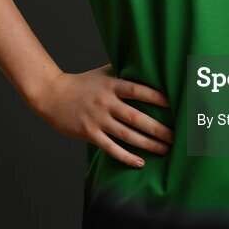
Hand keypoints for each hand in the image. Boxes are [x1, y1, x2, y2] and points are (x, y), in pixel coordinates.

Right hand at [31, 64, 173, 167]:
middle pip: (136, 117)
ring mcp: (97, 119)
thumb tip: (147, 65)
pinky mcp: (89, 133)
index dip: (156, 96)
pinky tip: (140, 162)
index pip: (137, 90)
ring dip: (148, 144)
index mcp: (111, 85)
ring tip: (165, 149)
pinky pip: (111, 148)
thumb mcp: (103, 73)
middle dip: (158, 128)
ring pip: (127, 135)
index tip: (173, 104)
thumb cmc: (82, 83)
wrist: (52, 95)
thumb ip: (123, 71)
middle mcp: (106, 102)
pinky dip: (126, 156)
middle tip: (176, 135)